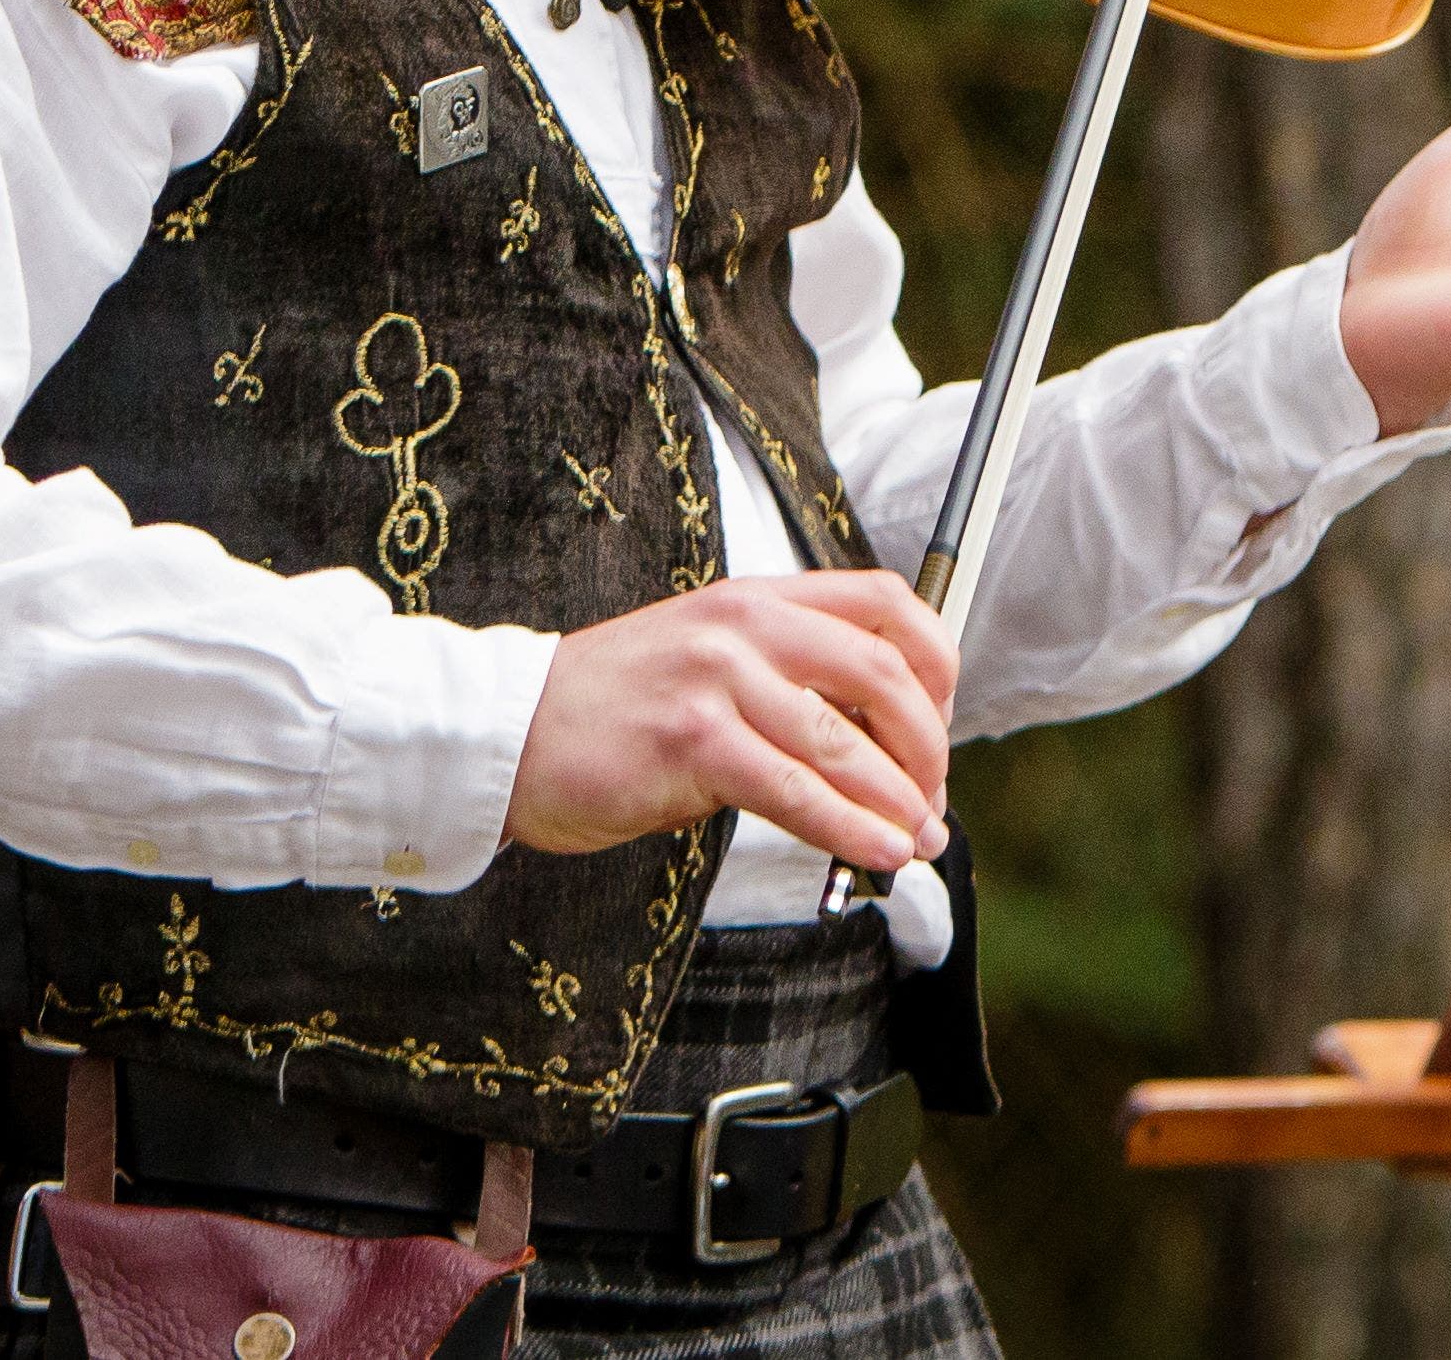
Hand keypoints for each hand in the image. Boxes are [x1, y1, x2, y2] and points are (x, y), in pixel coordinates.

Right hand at [507, 572, 956, 872]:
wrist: (506, 731)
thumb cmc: (610, 711)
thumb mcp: (706, 663)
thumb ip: (783, 683)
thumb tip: (877, 750)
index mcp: (755, 599)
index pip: (884, 603)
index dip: (936, 663)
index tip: (944, 720)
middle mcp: (743, 626)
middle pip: (882, 672)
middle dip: (928, 746)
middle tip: (932, 799)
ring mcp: (717, 679)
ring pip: (844, 740)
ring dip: (898, 800)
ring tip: (918, 840)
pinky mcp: (692, 741)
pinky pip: (795, 791)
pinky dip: (849, 827)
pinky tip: (876, 852)